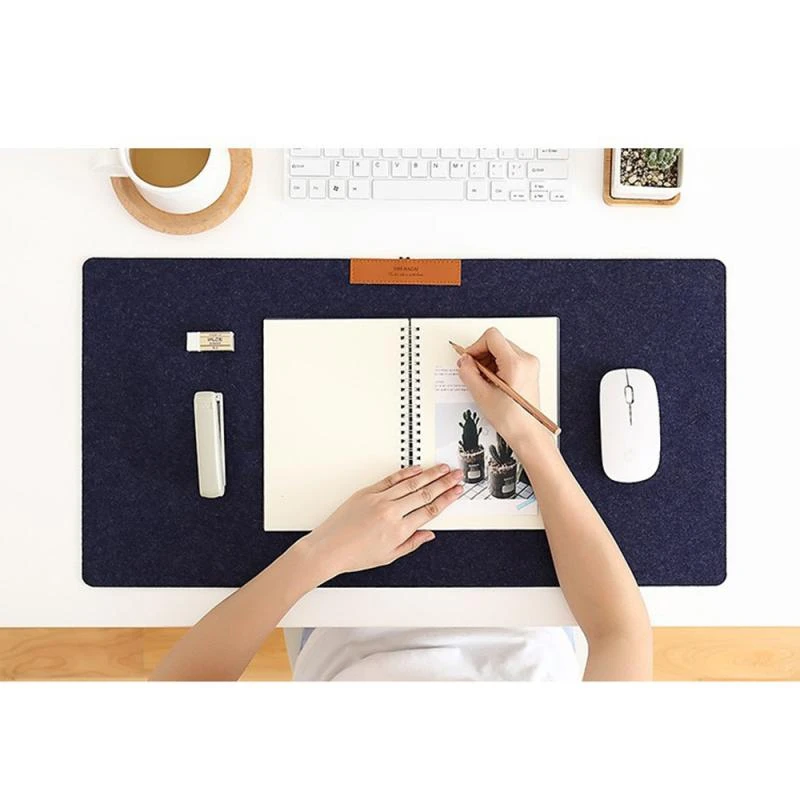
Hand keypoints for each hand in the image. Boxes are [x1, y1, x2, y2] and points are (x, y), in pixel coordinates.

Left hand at [300, 463, 462, 579]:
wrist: (328, 549)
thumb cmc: (355, 556)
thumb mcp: (389, 556)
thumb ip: (412, 542)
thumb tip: (429, 534)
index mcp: (399, 530)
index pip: (430, 509)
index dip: (447, 499)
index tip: (457, 491)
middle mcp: (391, 511)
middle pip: (425, 493)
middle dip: (444, 483)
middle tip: (457, 475)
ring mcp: (379, 499)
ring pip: (411, 483)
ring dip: (430, 474)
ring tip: (443, 468)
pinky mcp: (367, 492)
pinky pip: (391, 479)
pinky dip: (406, 473)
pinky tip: (418, 469)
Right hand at [457, 327, 547, 447]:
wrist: (528, 433)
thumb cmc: (511, 419)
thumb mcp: (482, 395)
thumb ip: (469, 373)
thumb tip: (464, 360)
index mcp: (516, 363)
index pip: (492, 337)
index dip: (475, 346)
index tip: (469, 359)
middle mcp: (526, 360)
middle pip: (497, 342)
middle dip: (481, 355)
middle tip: (473, 372)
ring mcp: (529, 364)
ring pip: (502, 349)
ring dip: (489, 361)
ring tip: (484, 380)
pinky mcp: (529, 370)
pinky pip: (509, 358)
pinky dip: (497, 366)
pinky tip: (493, 382)